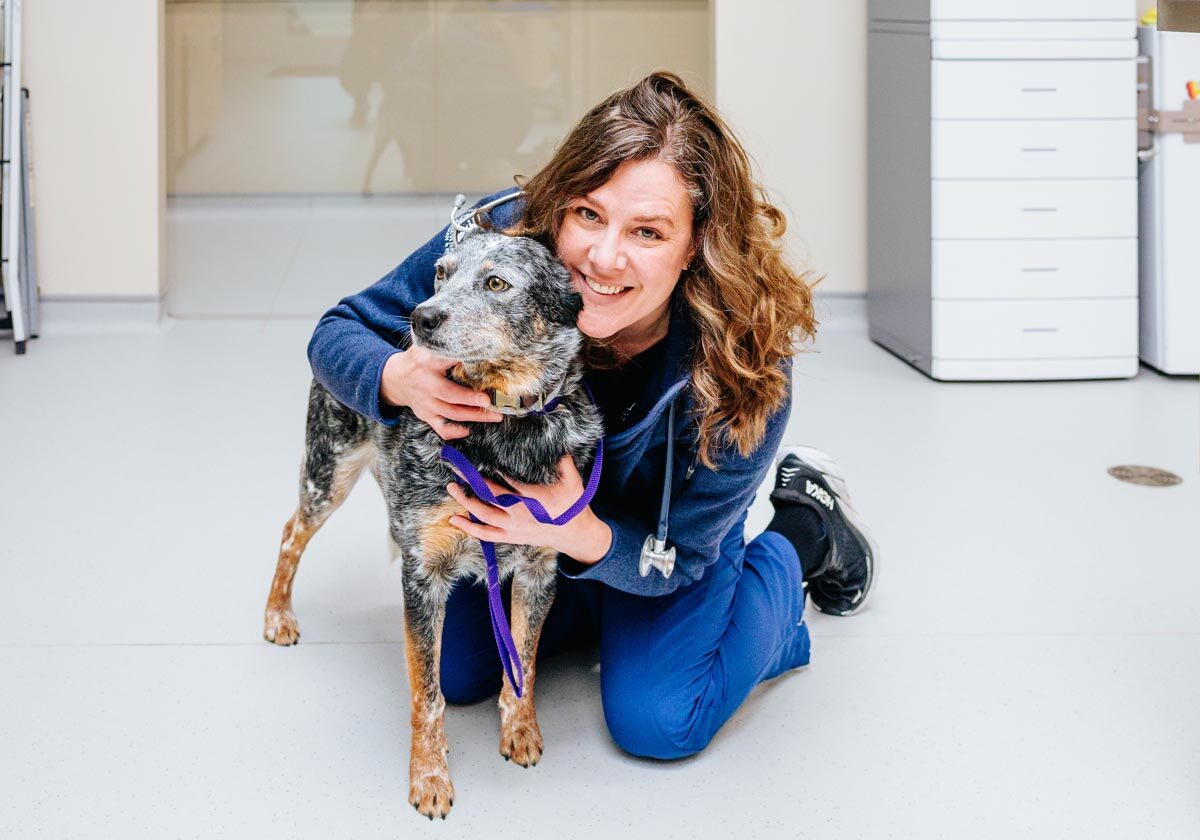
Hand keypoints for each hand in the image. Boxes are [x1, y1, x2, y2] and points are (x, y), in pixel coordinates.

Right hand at [381, 347, 503, 439]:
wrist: (395, 379)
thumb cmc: (419, 360)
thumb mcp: (427, 347)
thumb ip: (447, 345)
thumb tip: (478, 339)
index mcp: (426, 362)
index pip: (445, 360)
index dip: (463, 362)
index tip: (483, 362)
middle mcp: (425, 384)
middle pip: (448, 394)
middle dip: (470, 399)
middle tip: (489, 401)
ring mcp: (426, 402)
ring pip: (451, 413)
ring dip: (474, 416)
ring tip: (495, 415)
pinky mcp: (426, 415)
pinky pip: (441, 428)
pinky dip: (455, 432)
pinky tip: (469, 429)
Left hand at [446, 455, 611, 562]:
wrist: (573, 533)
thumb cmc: (573, 504)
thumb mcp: (573, 480)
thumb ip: (564, 460)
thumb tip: (557, 439)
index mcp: (533, 497)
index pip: (507, 480)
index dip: (491, 469)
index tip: (478, 456)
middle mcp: (520, 513)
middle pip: (489, 495)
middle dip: (472, 481)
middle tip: (457, 468)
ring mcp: (513, 527)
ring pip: (484, 515)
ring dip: (466, 501)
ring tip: (452, 487)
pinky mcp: (510, 537)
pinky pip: (486, 535)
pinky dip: (469, 528)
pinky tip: (454, 520)